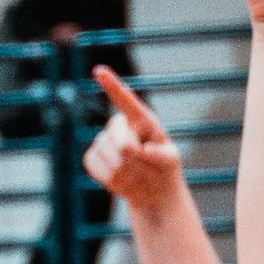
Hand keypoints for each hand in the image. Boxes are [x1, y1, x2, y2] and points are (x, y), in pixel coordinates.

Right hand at [84, 65, 184, 200]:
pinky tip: (120, 180)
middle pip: (117, 135)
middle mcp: (120, 125)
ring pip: (105, 153)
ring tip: (135, 176)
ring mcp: (104, 140)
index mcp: (142, 120)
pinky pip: (94, 165)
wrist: (151, 191)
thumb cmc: (164, 169)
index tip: (99, 71)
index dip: (112, 86)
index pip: (126, 101)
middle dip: (129, 154)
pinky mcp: (93, 157)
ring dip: (122, 170)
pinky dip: (108, 178)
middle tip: (143, 167)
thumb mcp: (170, 162)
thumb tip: (144, 151)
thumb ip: (160, 155)